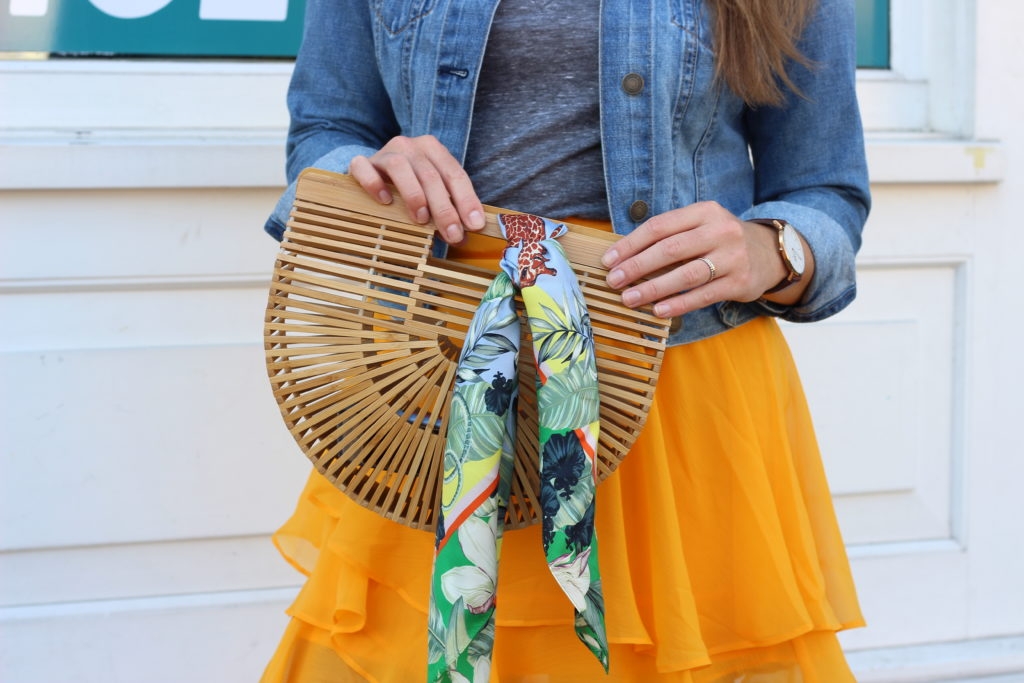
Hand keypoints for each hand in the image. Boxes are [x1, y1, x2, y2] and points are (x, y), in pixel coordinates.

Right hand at [349, 135, 485, 243]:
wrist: (373, 171)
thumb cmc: (409, 186)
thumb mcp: (432, 194)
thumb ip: (448, 210)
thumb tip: (464, 237)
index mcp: (433, 150)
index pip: (455, 174)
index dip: (467, 200)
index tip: (474, 225)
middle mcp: (410, 146)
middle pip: (430, 175)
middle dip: (444, 208)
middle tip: (452, 234)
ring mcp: (385, 152)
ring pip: (400, 167)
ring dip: (414, 195)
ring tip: (421, 219)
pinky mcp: (361, 162)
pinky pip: (364, 168)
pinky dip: (375, 185)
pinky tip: (385, 202)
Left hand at [601, 202, 812, 317]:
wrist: (769, 253)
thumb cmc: (720, 241)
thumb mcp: (700, 226)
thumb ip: (670, 235)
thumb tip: (623, 255)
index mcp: (704, 212)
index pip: (659, 226)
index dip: (630, 244)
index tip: (608, 260)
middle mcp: (720, 231)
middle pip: (670, 249)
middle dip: (637, 266)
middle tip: (614, 281)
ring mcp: (732, 257)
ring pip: (686, 275)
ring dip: (653, 288)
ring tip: (629, 299)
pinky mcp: (740, 282)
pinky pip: (703, 295)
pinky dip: (678, 304)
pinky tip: (658, 310)